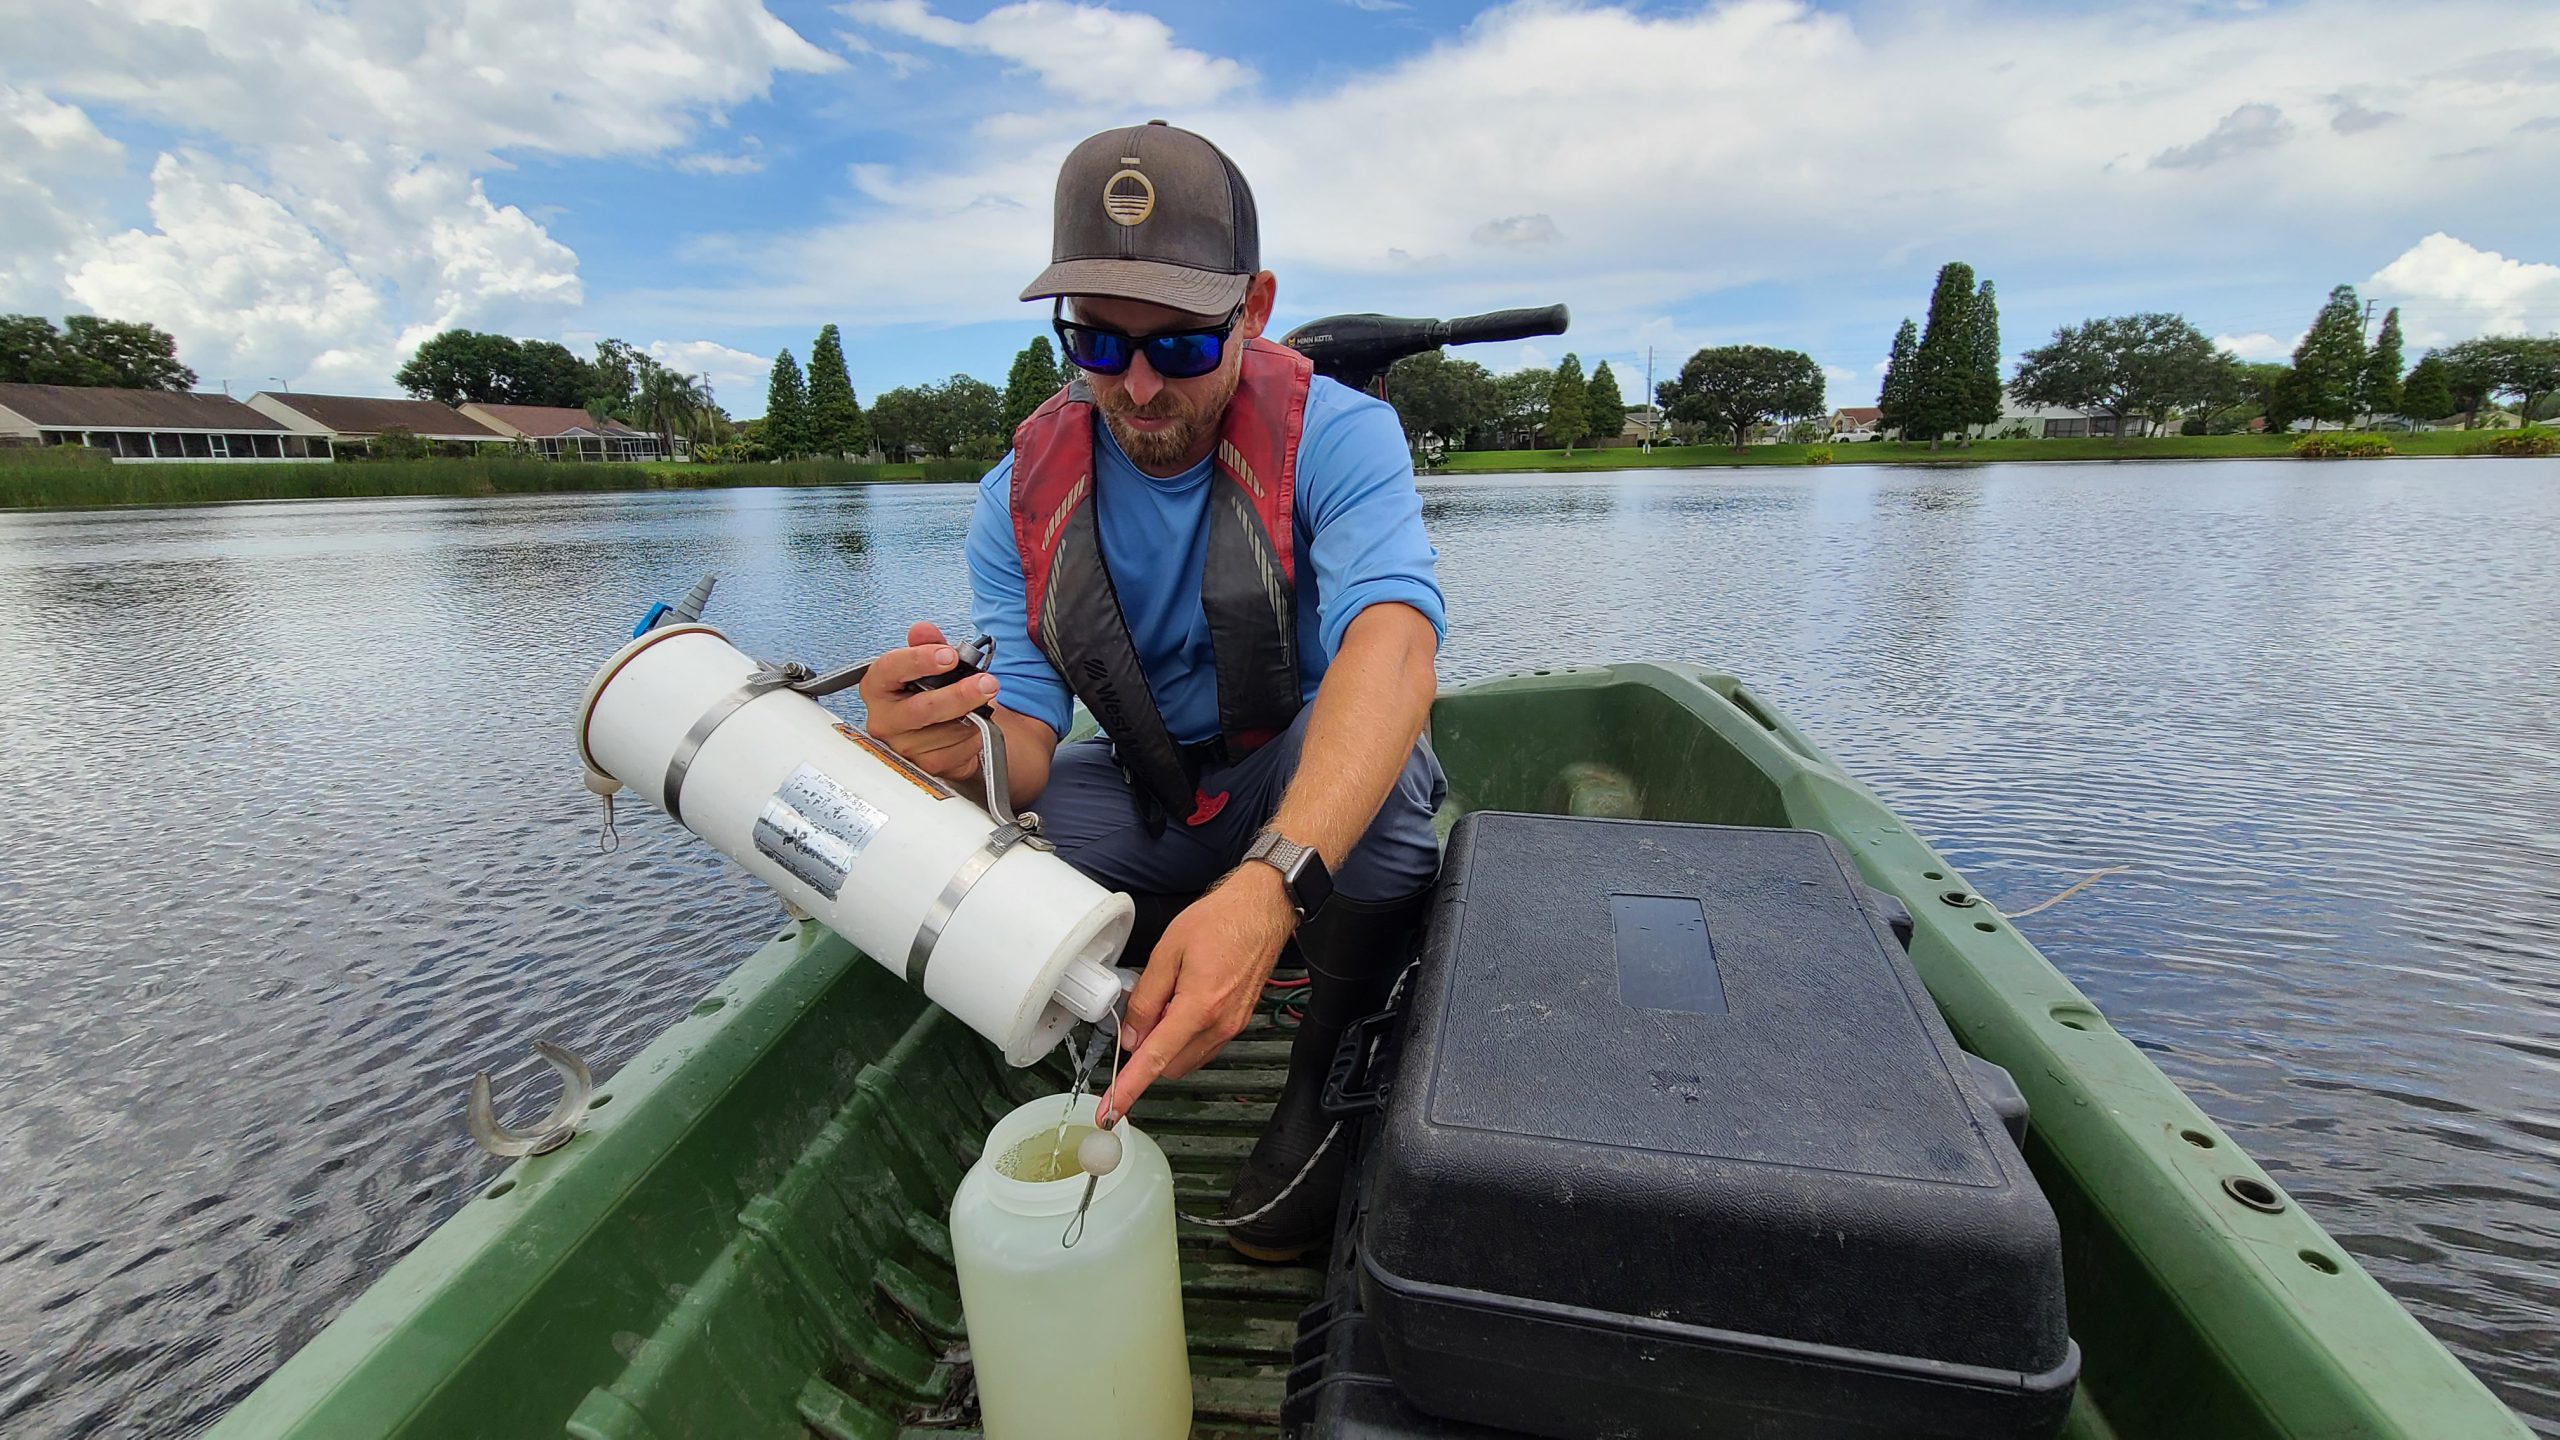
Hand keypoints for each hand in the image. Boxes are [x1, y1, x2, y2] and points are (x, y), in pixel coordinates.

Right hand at [859, 621, 999, 780]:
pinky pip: (955, 751)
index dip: (920, 660)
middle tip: (987, 683)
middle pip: (921, 709)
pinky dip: (973, 736)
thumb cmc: (932, 691)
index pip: (890, 669)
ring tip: (985, 703)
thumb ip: (928, 644)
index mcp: (878, 686)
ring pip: (944, 732)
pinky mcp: (924, 766)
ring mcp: (901, 746)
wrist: (947, 727)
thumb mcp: (932, 662)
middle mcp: (883, 719)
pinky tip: (975, 726)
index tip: (949, 655)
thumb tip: (923, 630)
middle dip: (959, 694)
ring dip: (973, 716)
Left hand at [1098, 866, 1295, 1124]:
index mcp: (1198, 1008)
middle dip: (1148, 1052)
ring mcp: (1231, 1026)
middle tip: (1141, 1015)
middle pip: (1170, 1065)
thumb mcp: (1167, 952)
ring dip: (1168, 1044)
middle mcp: (1219, 1025)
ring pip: (1186, 1058)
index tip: (1111, 1109)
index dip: (1128, 1088)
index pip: (1155, 1059)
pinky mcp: (1237, 1021)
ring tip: (1167, 999)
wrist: (1262, 909)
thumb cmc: (1219, 920)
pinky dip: (1184, 1037)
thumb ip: (1146, 999)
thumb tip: (1131, 1036)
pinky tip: (1181, 1005)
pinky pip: (1202, 1046)